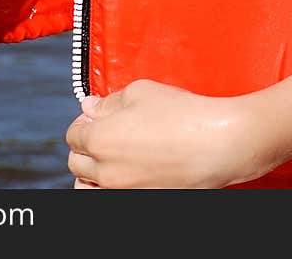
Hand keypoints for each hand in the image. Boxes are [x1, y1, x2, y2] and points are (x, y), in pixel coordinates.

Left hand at [66, 79, 244, 188]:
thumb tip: (90, 108)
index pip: (73, 136)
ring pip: (89, 189)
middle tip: (106, 135)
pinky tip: (127, 174)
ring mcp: (123, 192)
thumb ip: (109, 101)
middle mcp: (106, 172)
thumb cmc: (181, 113)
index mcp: (100, 139)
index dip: (84, 123)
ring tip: (109, 161)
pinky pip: (112, 197)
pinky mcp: (141, 201)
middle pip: (77, 164)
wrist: (218, 144)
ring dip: (92, 175)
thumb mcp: (141, 91)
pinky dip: (112, 187)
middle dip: (87, 147)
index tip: (97, 118)